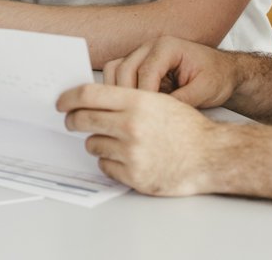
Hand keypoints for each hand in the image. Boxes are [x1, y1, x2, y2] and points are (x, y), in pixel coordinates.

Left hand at [57, 83, 225, 195]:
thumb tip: (90, 98)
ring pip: (92, 144)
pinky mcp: (134, 176)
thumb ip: (126, 97)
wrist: (210, 156)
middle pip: (83, 119)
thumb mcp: (157, 99)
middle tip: (72, 121)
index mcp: (137, 101)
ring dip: (97, 142)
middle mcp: (132, 126)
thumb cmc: (185, 127)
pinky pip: (105, 166)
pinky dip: (109, 162)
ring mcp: (132, 153)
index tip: (61, 102)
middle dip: (73, 120)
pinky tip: (125, 158)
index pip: (88, 94)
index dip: (69, 97)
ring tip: (116, 141)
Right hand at [103, 35, 239, 108]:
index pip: (145, 71)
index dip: (145, 96)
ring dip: (119, 92)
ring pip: (115, 70)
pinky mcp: (139, 65)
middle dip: (127, 96)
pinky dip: (120, 90)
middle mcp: (150, 47)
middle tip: (137, 119)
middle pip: (124, 69)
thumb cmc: (217, 76)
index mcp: (167, 47)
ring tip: (132, 114)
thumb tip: (160, 116)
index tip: (148, 117)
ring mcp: (142, 55)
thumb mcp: (205, 90)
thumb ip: (182, 101)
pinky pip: (119, 75)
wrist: (223, 71)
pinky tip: (133, 107)